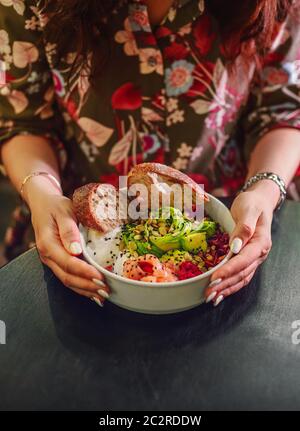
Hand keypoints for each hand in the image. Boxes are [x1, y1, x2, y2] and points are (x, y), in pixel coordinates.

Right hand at [27, 176, 109, 305]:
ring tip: (103, 295)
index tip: (100, 278)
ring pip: (67, 281)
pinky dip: (81, 287)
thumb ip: (68, 230)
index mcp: (48, 244)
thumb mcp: (63, 211)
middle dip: (87, 286)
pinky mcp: (57, 261)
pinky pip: (68, 277)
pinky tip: (93, 293)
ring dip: (86, 290)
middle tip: (106, 290)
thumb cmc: (55, 206)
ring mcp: (51, 260)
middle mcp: (48, 256)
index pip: (68, 263)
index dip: (84, 272)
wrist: (43, 204)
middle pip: (67, 277)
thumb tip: (75, 249)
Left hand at [204, 181, 277, 305]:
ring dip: (226, 290)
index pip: (243, 260)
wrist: (259, 201)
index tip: (214, 278)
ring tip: (211, 298)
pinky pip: (240, 277)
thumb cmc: (252, 203)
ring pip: (241, 279)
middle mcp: (259, 254)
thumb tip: (236, 246)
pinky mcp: (248, 260)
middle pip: (242, 274)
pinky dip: (230, 286)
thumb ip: (244, 228)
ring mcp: (254, 259)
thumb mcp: (248, 210)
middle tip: (208, 293)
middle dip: (224, 285)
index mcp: (260, 243)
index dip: (229, 270)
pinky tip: (219, 293)